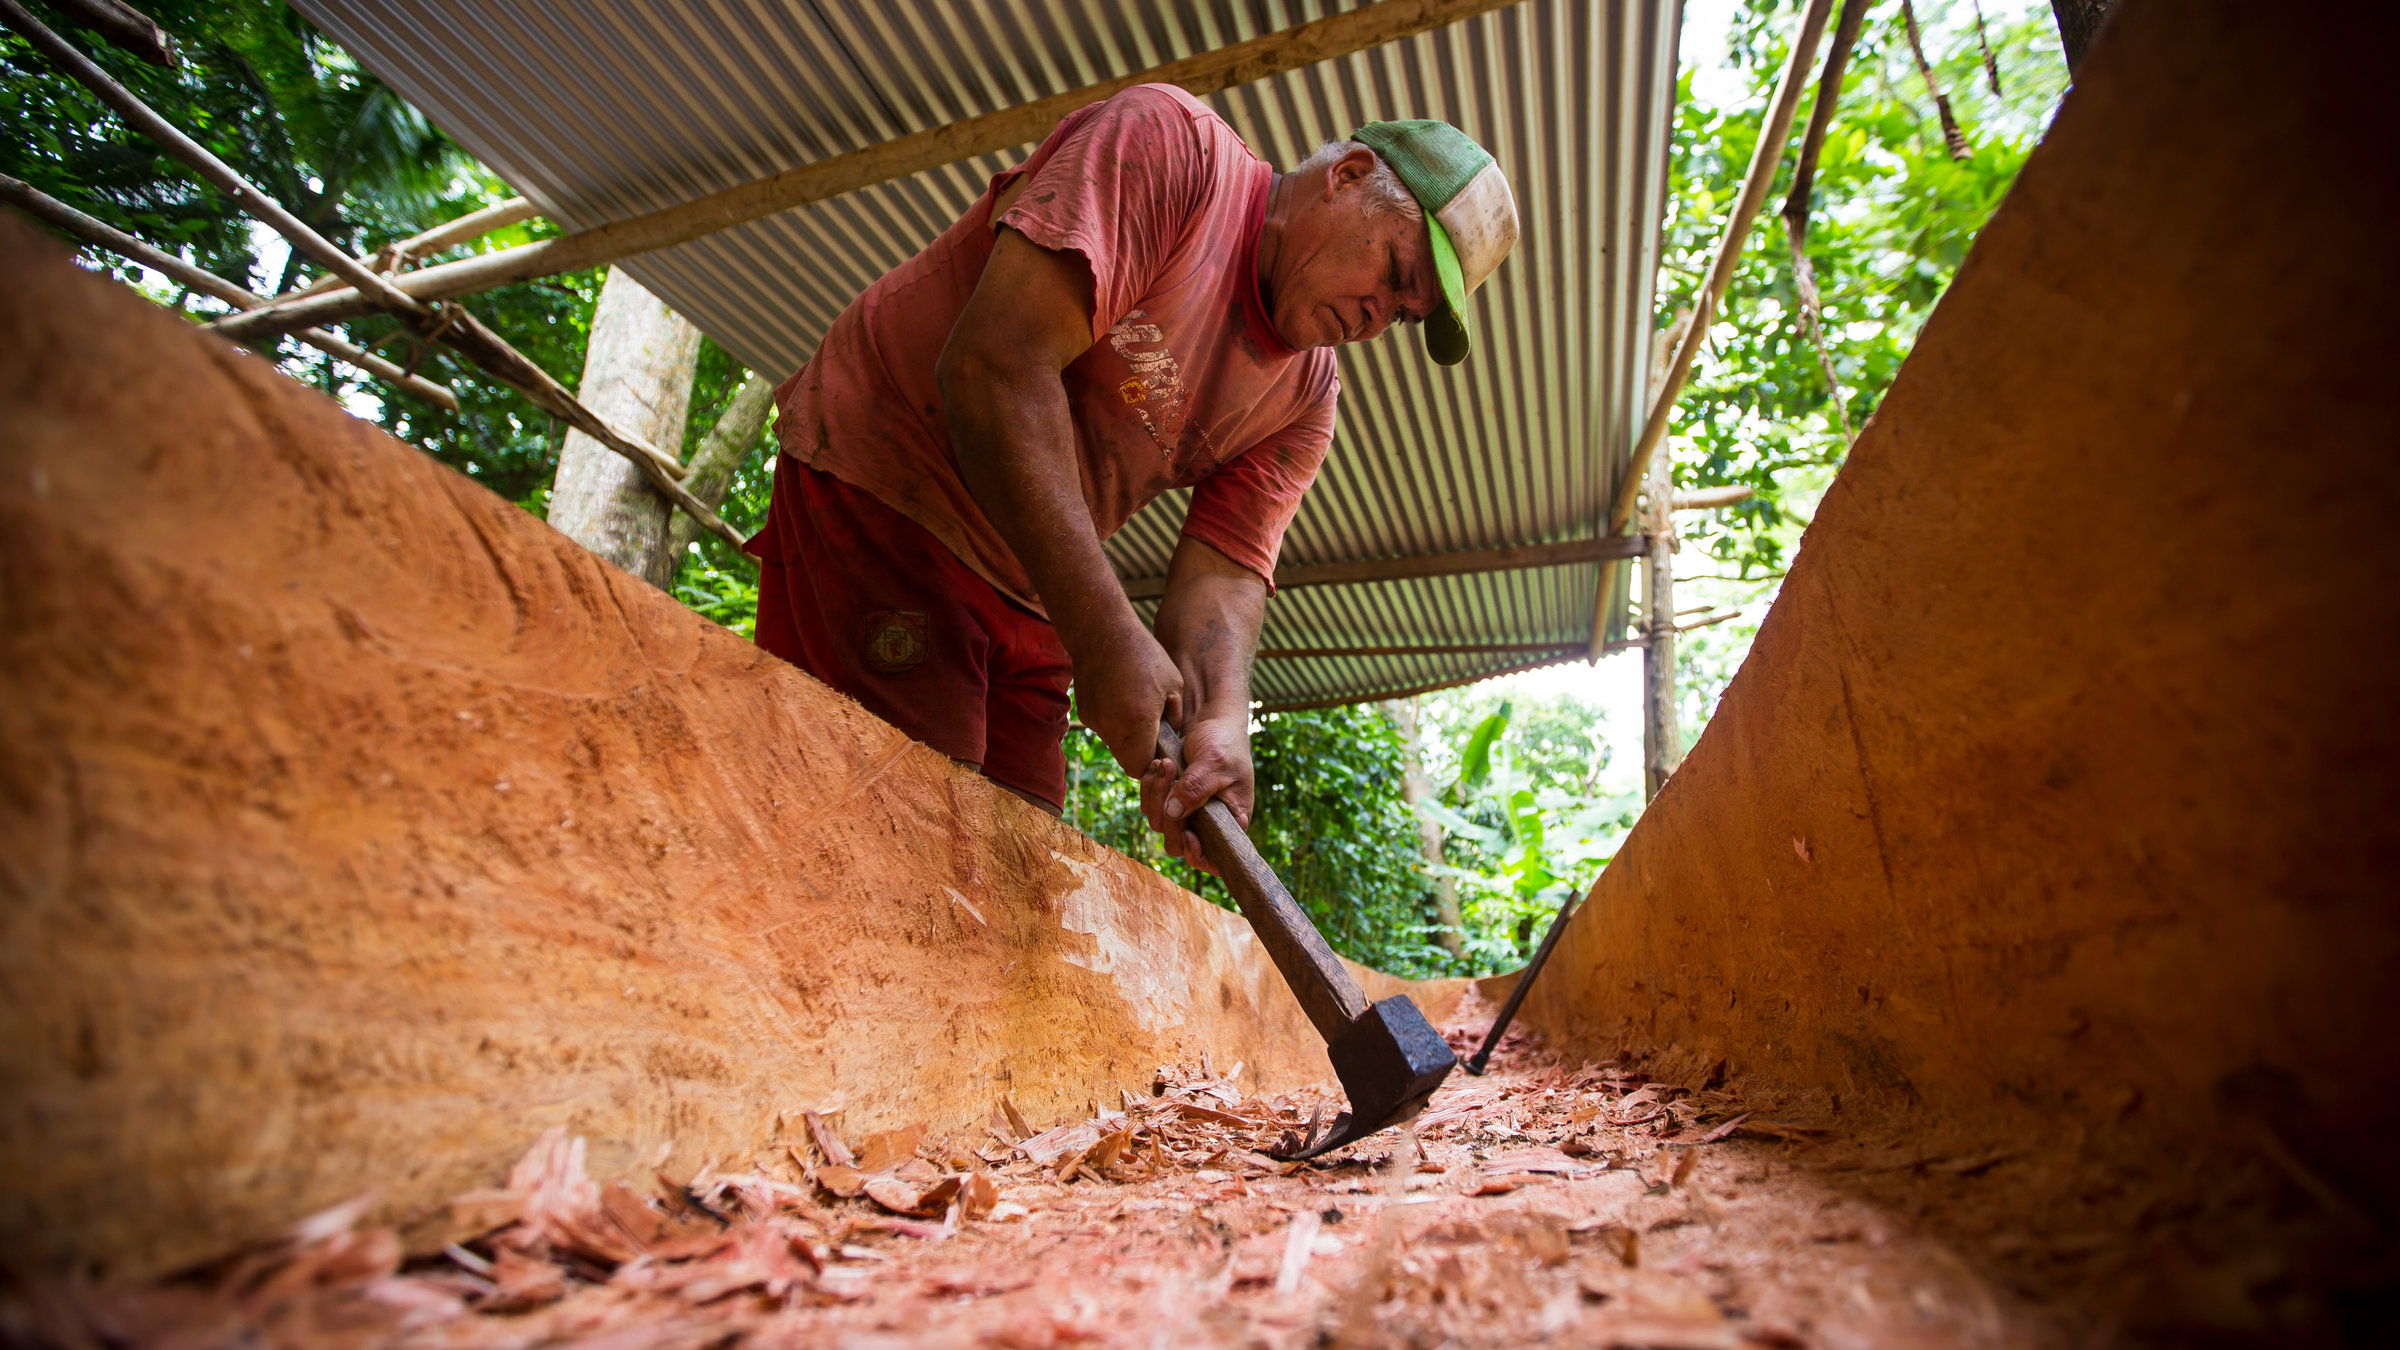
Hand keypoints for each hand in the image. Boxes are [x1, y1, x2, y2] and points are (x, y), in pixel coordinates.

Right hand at [1073, 619, 1185, 775]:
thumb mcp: (1173, 685)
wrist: (1101, 632)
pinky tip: (1122, 698)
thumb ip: (1173, 719)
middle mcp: (1111, 727)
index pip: (1141, 768)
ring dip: (1128, 737)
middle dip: (1141, 753)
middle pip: (1127, 760)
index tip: (1161, 753)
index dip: (1152, 766)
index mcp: (1137, 722)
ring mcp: (1094, 721)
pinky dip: (1115, 722)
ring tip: (1137, 708)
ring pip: (1115, 745)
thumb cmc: (1144, 655)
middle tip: (1154, 731)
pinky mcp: (1085, 713)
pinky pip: (1104, 728)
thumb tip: (1169, 737)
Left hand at [1141, 712, 1254, 873]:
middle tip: (1171, 777)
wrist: (1213, 721)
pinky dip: (1150, 787)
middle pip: (1177, 843)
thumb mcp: (1214, 762)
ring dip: (1156, 795)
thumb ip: (1196, 788)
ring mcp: (1186, 812)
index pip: (1214, 858)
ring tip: (1165, 763)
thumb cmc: (1225, 741)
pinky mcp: (1170, 798)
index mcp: (1230, 822)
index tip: (1187, 832)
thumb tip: (1173, 814)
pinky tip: (1158, 764)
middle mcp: (1207, 823)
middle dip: (1168, 815)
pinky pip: (1151, 805)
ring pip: (1160, 823)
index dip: (1197, 855)